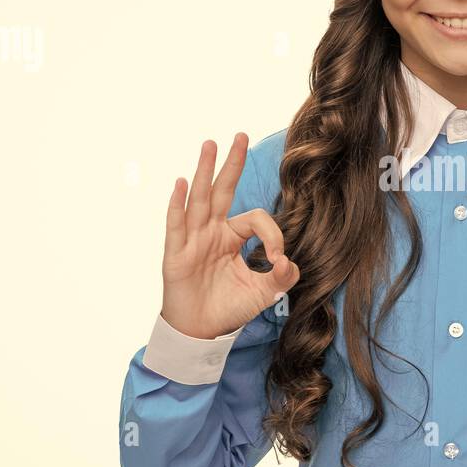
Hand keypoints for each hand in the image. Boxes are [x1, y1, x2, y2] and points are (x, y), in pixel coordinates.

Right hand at [159, 134, 299, 339]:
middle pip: (222, 190)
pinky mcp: (177, 253)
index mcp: (233, 237)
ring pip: (200, 199)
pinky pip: (177, 224)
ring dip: (205, 171)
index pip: (256, 219)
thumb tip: (289, 262)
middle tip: (240, 135)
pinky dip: (178, 203)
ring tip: (210, 145)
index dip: (272, 235)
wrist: (201, 332)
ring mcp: (193, 239)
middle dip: (232, 163)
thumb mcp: (264, 293)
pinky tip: (182, 183)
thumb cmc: (228, 308)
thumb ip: (281, 277)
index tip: (277, 260)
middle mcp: (212, 232)